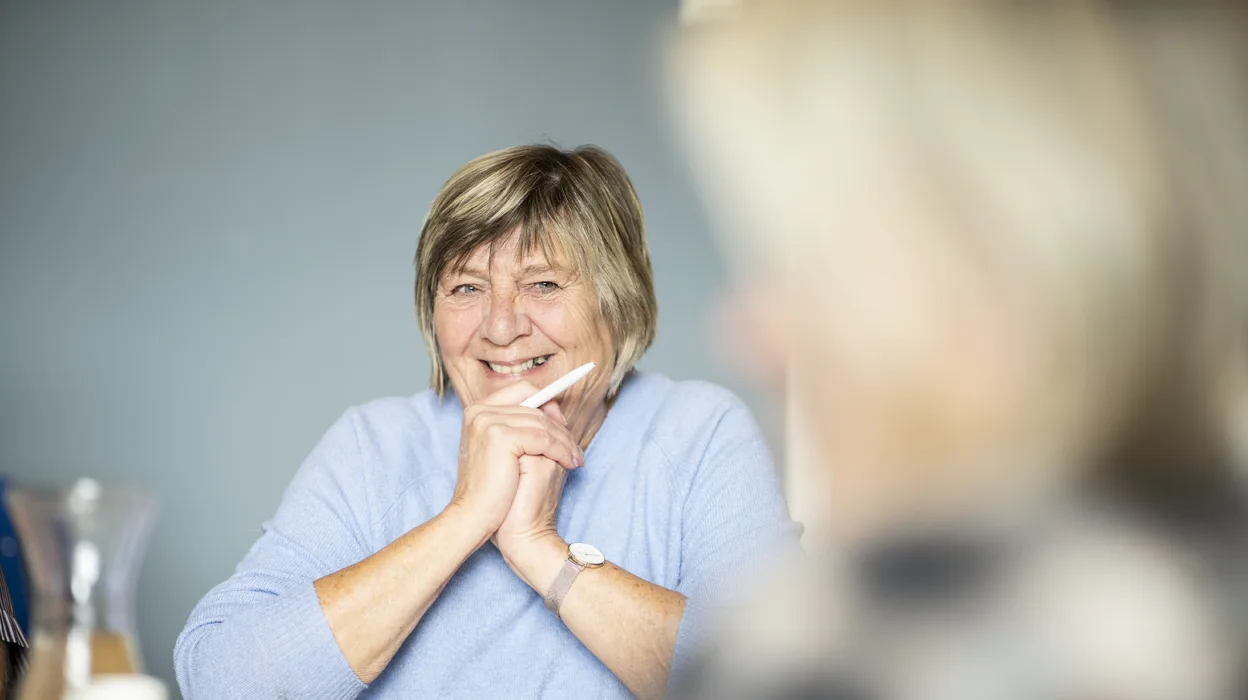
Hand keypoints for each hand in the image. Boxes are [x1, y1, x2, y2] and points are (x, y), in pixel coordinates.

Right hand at [447, 381, 583, 539]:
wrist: (473, 517)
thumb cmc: (490, 490)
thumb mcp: (501, 452)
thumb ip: (519, 428)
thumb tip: (553, 411)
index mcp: (477, 410)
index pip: (521, 390)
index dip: (547, 404)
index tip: (564, 425)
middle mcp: (479, 410)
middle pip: (536, 406)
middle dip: (560, 427)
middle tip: (574, 447)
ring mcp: (488, 421)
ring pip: (543, 423)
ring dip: (565, 441)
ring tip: (575, 459)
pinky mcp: (501, 437)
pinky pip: (544, 438)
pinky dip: (562, 450)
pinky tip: (569, 464)